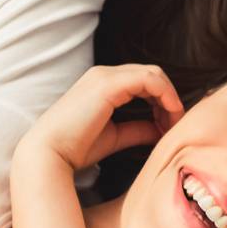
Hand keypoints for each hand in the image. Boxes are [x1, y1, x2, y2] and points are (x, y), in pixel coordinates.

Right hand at [19, 64, 185, 169]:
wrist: (50, 153)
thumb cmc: (77, 148)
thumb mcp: (116, 137)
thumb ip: (138, 129)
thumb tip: (162, 130)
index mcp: (103, 84)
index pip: (144, 81)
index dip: (164, 101)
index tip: (170, 127)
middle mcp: (104, 75)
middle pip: (152, 75)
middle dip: (170, 99)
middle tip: (176, 125)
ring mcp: (105, 76)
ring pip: (154, 74)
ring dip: (170, 98)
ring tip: (174, 124)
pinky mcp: (108, 84)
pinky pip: (149, 80)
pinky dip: (166, 96)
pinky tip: (169, 116)